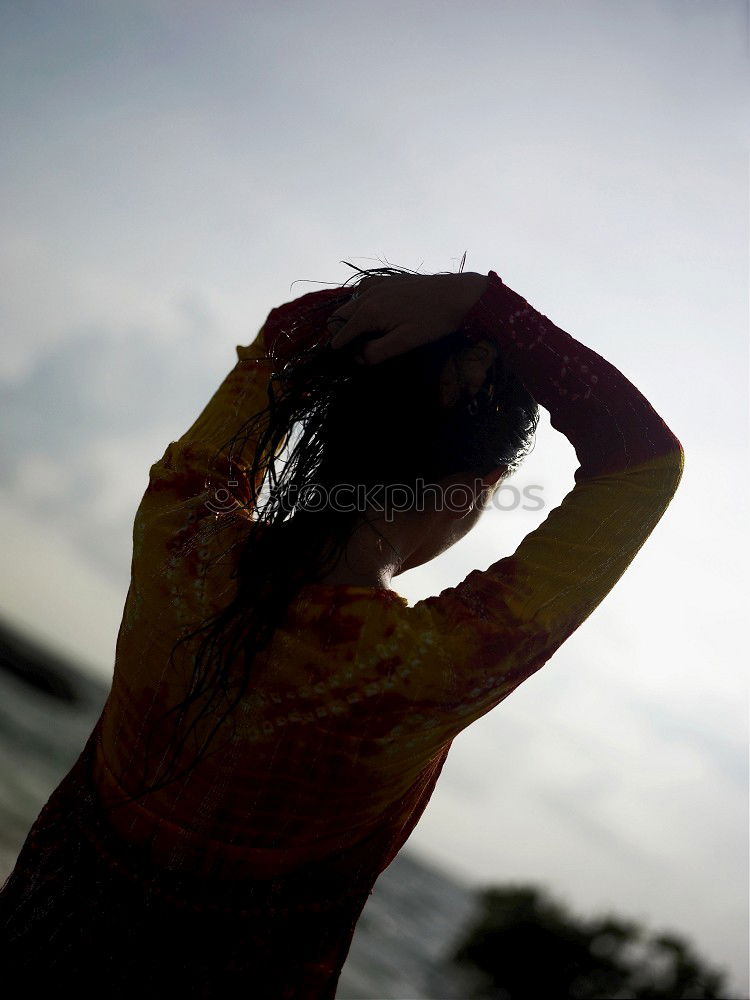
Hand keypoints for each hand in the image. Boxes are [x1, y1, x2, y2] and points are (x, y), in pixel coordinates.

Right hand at [327, 272, 488, 364]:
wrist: (458, 294)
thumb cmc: (433, 321)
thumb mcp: (405, 343)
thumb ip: (376, 352)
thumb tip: (357, 358)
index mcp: (368, 312)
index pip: (340, 336)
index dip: (343, 352)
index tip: (353, 362)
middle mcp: (367, 295)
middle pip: (338, 318)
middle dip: (343, 334)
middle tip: (360, 350)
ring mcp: (376, 284)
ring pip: (349, 304)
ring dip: (351, 320)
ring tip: (369, 336)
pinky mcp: (386, 280)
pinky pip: (362, 293)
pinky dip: (362, 306)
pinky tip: (378, 316)